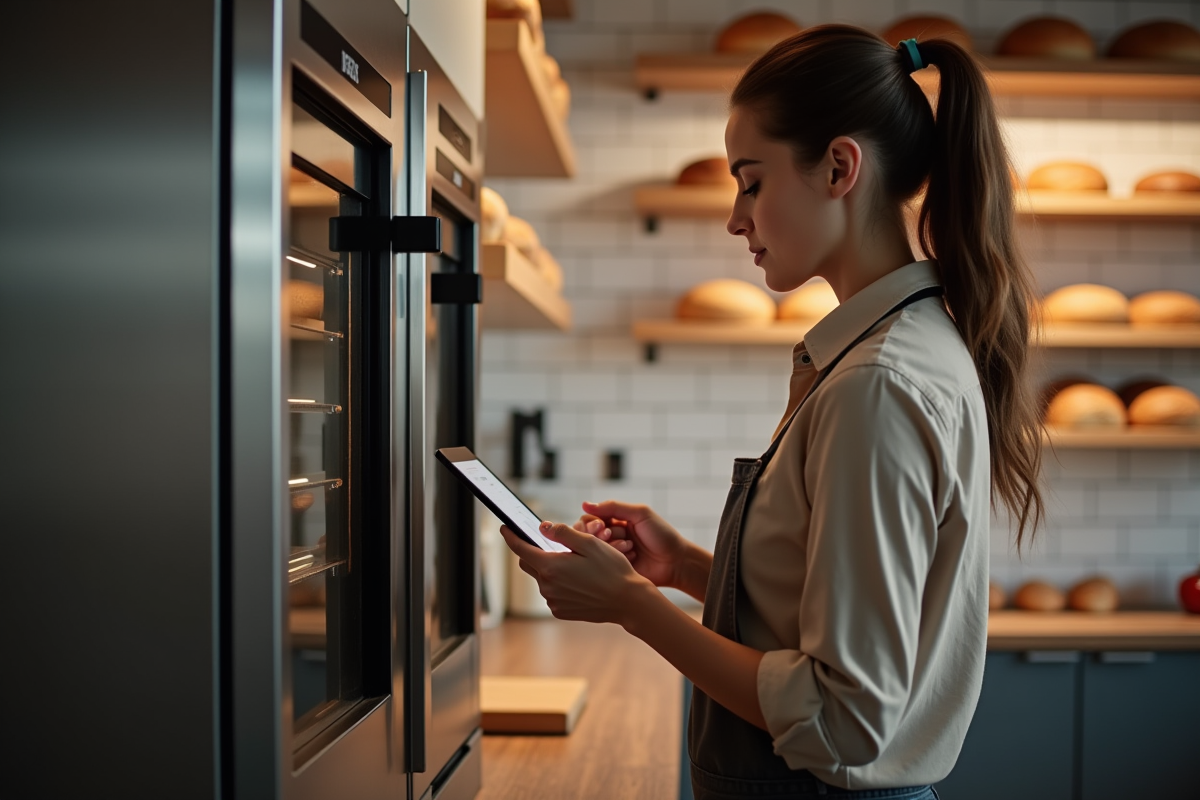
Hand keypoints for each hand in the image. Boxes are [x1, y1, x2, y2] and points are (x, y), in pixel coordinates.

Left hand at [500, 522, 650, 625]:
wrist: (628, 601)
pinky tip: (578, 580)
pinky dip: (558, 583)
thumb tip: (542, 527)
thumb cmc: (612, 570)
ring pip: (541, 578)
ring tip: (574, 564)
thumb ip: (563, 533)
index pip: (521, 549)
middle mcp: (547, 586)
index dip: (511, 537)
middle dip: (533, 551)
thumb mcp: (590, 543)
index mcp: (551, 567)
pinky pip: (551, 592)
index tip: (505, 528)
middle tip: (551, 544)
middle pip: (528, 563)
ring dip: (549, 568)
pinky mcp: (561, 611)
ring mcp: (553, 601)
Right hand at [572, 500, 687, 589]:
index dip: (591, 523)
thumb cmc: (661, 534)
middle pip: (587, 536)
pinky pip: (604, 565)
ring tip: (630, 547)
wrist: (677, 562)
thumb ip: (613, 507)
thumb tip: (584, 504)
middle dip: (599, 536)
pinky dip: (618, 558)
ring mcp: (612, 555)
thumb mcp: (640, 514)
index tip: (602, 526)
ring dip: (613, 547)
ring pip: (595, 551)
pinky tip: (632, 558)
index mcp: (615, 522)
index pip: (589, 519)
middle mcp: (611, 538)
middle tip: (610, 536)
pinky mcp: (615, 571)